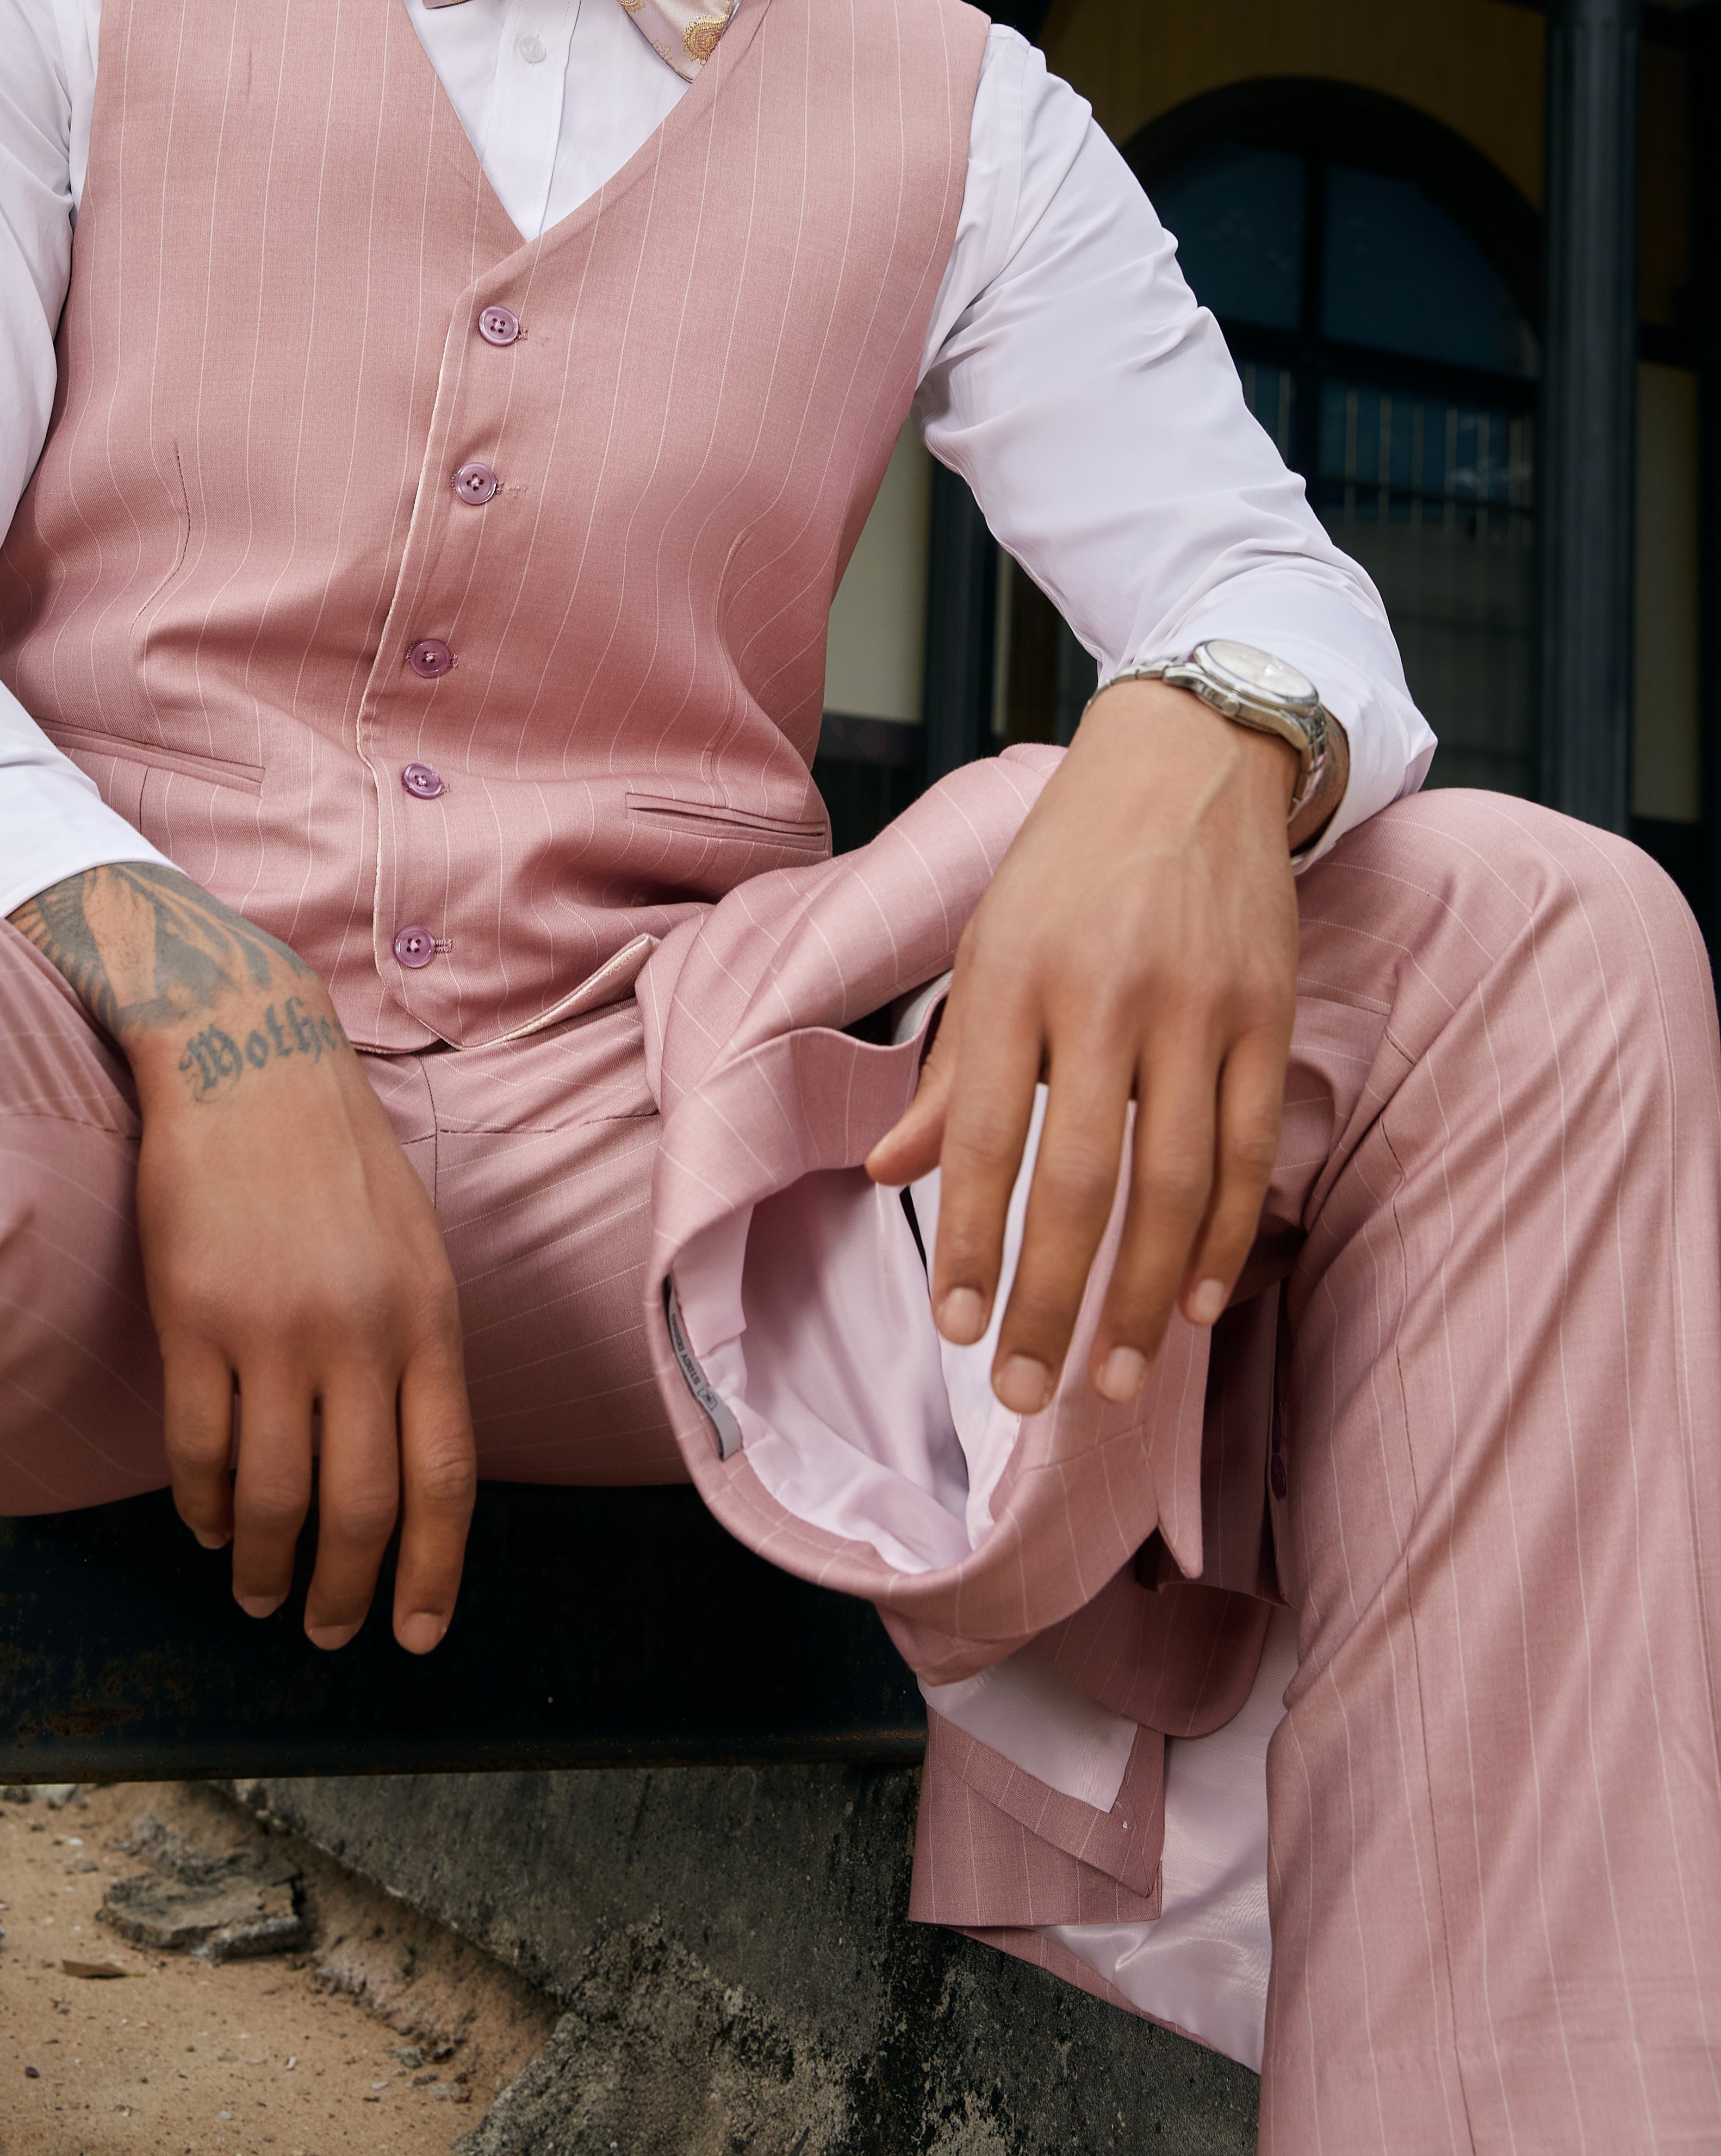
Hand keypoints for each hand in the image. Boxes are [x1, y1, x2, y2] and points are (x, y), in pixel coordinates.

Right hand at [9, 864, 473, 1649]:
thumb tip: (413, 1462)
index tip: (418, 1635)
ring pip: (274, 1494)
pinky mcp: (195, 1316)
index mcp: (428, 1318)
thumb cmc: (334, 1157)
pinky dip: (204, 1504)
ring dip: (268, 1564)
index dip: (432, 1569)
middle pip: (360, 1506)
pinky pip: (198, 1448)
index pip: (443, 1477)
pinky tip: (209, 1524)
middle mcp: (360, 1333)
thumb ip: (418, 1349)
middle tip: (329, 1633)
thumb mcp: (412, 1247)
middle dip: (346, 1591)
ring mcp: (274, 1328)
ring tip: (262, 1594)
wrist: (248, 1054)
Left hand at [865, 683, 1325, 1411]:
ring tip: (1113, 1377)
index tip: (960, 1334)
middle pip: (1083, 1179)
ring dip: (1145, 1294)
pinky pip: (1248, 1150)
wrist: (1190, 761)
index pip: (986, 1137)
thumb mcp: (986, 942)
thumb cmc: (1067, 863)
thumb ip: (949, 1068)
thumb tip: (889, 1174)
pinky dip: (1226, 1237)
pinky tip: (1198, 1303)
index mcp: (1015, 976)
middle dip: (1052, 1298)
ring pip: (1177, 1182)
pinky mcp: (1266, 1013)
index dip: (972, 1245)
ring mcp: (1197, 1006)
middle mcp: (1106, 993)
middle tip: (1030, 1394)